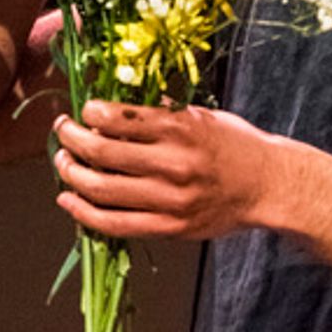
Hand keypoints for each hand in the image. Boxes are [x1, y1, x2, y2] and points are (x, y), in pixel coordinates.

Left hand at [53, 98, 278, 239]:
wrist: (269, 186)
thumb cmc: (236, 145)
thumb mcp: (202, 116)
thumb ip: (161, 112)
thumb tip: (116, 105)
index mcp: (181, 128)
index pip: (117, 118)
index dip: (89, 113)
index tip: (83, 111)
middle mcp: (173, 164)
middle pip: (101, 153)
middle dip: (71, 139)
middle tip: (63, 131)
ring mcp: (170, 199)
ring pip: (101, 190)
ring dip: (71, 174)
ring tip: (62, 163)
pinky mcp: (169, 227)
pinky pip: (115, 224)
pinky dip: (84, 213)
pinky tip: (69, 201)